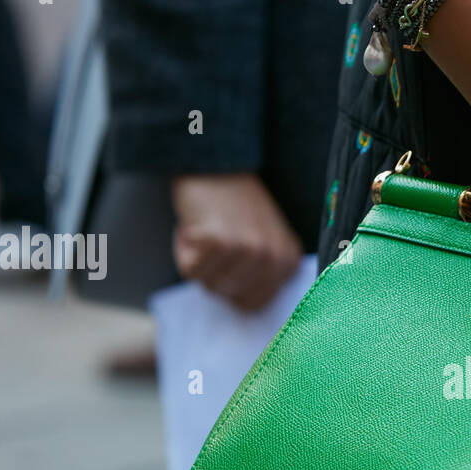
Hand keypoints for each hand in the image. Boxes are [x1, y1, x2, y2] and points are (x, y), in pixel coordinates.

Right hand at [170, 174, 302, 311]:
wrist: (214, 161)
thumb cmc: (235, 203)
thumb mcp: (264, 238)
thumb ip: (263, 272)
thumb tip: (249, 308)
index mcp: (287, 261)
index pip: (254, 304)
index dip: (231, 285)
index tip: (230, 257)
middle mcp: (272, 258)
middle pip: (230, 296)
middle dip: (214, 273)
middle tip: (216, 240)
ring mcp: (247, 250)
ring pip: (209, 285)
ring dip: (198, 260)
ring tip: (208, 230)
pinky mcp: (218, 242)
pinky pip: (189, 270)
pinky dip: (183, 247)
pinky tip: (195, 225)